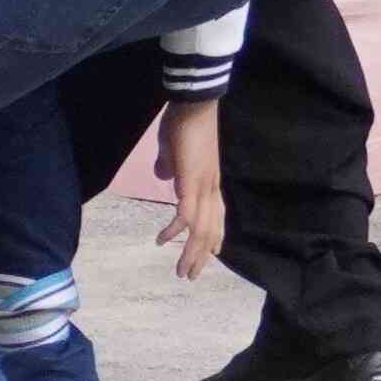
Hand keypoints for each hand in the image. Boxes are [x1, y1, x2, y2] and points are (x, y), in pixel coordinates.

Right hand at [152, 101, 226, 281]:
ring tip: (180, 271)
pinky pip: (185, 215)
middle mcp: (211, 189)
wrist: (194, 105)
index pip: (217, 216)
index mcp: (210, 182)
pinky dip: (175, 230)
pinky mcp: (190, 183)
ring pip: (200, 230)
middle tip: (190, 275)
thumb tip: (163, 175)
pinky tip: (164, 240)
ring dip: (190, 253)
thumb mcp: (174, 148)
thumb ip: (170, 164)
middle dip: (200, 256)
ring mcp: (202, 187)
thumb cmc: (184, 122)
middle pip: (210, 230)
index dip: (215, 236)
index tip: (212, 254)